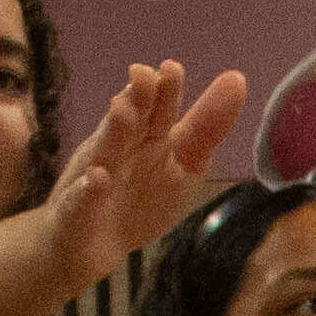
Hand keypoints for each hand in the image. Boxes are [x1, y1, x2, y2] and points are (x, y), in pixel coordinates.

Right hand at [42, 59, 251, 296]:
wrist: (91, 247)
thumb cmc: (141, 199)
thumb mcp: (183, 164)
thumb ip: (206, 127)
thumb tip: (237, 78)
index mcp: (146, 136)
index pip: (158, 108)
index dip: (165, 89)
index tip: (171, 68)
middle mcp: (118, 148)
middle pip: (129, 119)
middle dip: (136, 98)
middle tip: (144, 74)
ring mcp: (94, 176)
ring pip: (104, 150)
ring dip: (114, 130)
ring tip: (123, 109)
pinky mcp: (77, 209)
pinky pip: (82, 197)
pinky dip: (89, 189)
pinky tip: (98, 179)